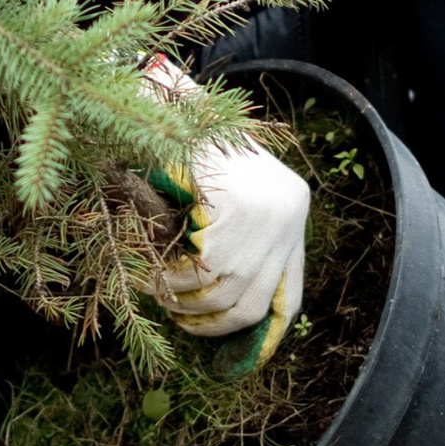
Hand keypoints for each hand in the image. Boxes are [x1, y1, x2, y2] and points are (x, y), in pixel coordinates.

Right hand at [141, 67, 308, 365]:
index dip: (265, 332)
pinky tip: (153, 275)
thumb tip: (215, 304)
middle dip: (212, 326)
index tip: (235, 355)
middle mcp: (289, 209)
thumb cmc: (181, 136)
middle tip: (177, 319)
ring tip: (158, 292)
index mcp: (290, 204)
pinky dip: (173, 281)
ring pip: (228, 294)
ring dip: (185, 303)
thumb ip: (226, 234)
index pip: (291, 292)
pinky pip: (205, 271)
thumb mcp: (215, 188)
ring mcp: (268, 209)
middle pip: (257, 304)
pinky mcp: (238, 207)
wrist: (157, 90)